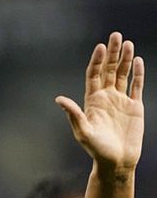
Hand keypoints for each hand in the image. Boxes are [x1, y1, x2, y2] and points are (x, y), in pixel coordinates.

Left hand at [56, 32, 143, 172]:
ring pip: (123, 74)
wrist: (116, 162)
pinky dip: (138, 73)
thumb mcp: (83, 132)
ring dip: (125, 59)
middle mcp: (106, 98)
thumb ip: (73, 114)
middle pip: (108, 70)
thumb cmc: (97, 150)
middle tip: (116, 36)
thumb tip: (59, 99)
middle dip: (112, 53)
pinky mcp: (134, 106)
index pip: (94, 75)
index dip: (97, 61)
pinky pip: (136, 86)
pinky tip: (137, 60)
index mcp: (92, 102)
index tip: (100, 47)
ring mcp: (120, 101)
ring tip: (128, 43)